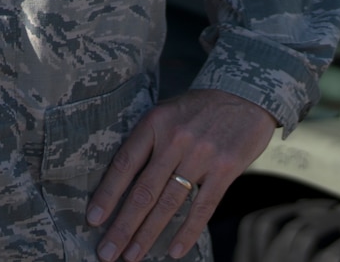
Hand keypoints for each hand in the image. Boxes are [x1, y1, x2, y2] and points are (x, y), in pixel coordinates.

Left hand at [86, 88, 277, 259]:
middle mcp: (176, 138)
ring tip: (132, 256)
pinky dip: (187, 232)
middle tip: (106, 252)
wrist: (247, 93)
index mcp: (156, 122)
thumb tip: (122, 185)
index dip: (107, 195)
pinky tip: (174, 251)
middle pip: (144, 191)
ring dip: (147, 234)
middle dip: (123, 226)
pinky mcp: (225, 168)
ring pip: (168, 203)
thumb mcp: (168, 112)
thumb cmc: (200, 108)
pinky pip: (202, 207)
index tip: (93, 220)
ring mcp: (202, 154)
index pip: (125, 164)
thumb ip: (148, 141)